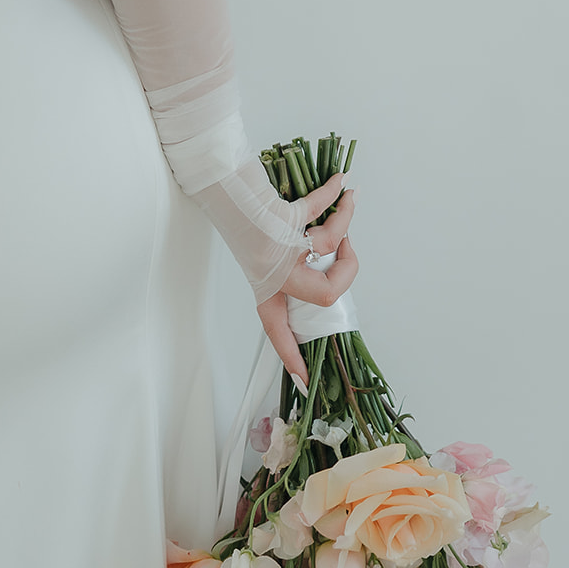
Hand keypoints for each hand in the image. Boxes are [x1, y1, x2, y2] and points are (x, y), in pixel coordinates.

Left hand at [256, 173, 357, 387]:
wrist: (218, 186)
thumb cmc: (243, 218)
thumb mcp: (268, 253)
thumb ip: (299, 260)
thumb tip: (336, 250)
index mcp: (266, 286)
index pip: (278, 330)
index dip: (293, 355)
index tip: (305, 382)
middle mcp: (274, 271)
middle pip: (324, 292)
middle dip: (348, 272)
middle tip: (349, 249)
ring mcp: (280, 245)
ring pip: (328, 242)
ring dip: (343, 221)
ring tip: (345, 204)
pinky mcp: (283, 214)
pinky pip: (317, 204)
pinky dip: (334, 195)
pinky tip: (343, 185)